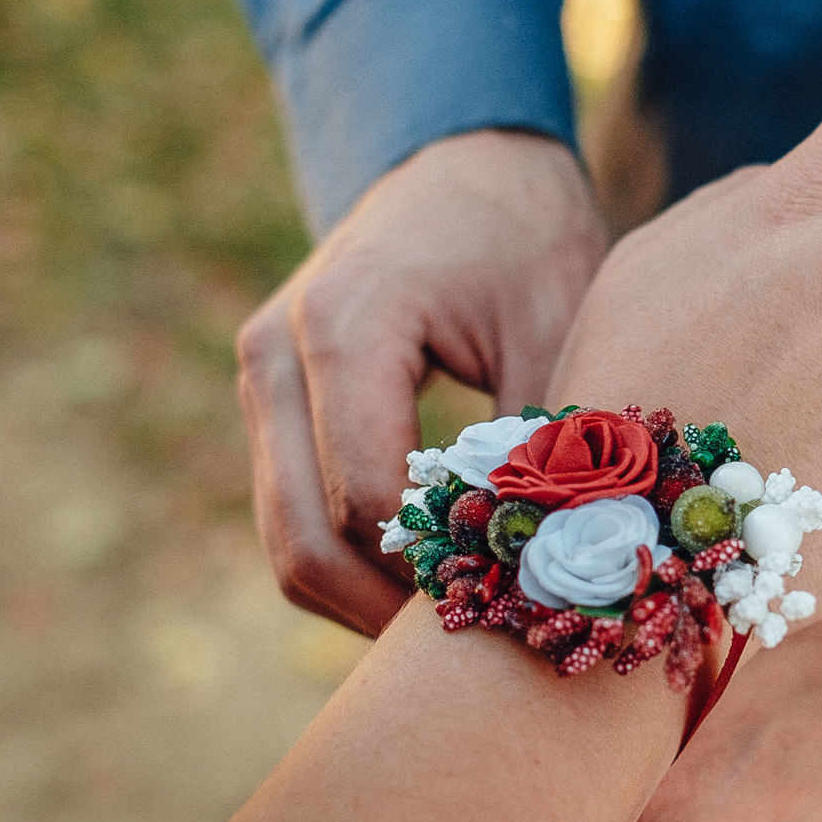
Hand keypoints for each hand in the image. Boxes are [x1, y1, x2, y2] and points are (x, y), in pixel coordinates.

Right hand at [237, 130, 607, 633]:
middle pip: (303, 540)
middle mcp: (277, 351)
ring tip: (458, 637)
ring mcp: (261, 375)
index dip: (431, 579)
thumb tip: (549, 579)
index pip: (365, 501)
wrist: (463, 160)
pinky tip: (431, 588)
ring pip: (287, 539)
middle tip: (478, 661)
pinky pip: (295, 510)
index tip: (511, 621)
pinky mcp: (271, 397)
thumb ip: (542, 448)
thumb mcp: (560, 323)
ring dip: (362, 601)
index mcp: (346, 321)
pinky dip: (352, 562)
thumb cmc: (526, 233)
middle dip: (386, 616)